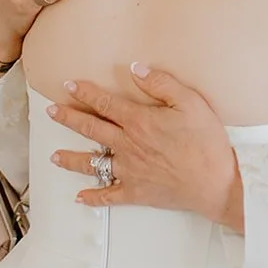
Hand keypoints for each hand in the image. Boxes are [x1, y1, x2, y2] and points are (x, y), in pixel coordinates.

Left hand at [48, 64, 244, 231]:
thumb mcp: (191, 102)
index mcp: (139, 122)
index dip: (85, 93)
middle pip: (91, 129)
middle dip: (68, 118)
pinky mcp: (137, 192)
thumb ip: (161, 83)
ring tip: (54, 156)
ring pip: (92, 163)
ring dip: (71, 159)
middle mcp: (128, 146)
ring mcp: (129, 171)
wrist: (216, 182)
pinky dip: (92, 198)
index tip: (69, 85)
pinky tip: (79, 198)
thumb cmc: (207, 141)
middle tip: (51, 112)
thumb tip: (136, 68)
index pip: (105, 103)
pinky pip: (109, 196)